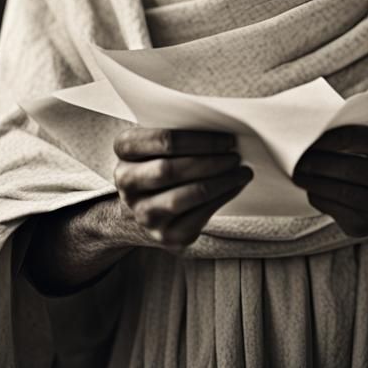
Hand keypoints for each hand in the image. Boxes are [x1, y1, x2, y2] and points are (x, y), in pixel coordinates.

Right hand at [112, 127, 252, 249]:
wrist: (143, 206)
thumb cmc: (161, 160)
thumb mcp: (159, 141)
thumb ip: (181, 131)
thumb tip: (225, 130)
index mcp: (124, 150)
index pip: (162, 140)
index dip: (200, 140)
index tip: (227, 139)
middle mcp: (127, 183)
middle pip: (171, 170)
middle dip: (210, 161)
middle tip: (236, 155)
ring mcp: (144, 213)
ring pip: (187, 196)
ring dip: (221, 182)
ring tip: (242, 171)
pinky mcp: (165, 236)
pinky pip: (199, 217)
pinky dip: (222, 198)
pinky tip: (234, 186)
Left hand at [292, 125, 367, 238]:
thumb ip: (353, 139)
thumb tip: (310, 140)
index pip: (355, 138)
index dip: (327, 138)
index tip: (307, 138)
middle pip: (347, 169)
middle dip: (316, 163)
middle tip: (296, 160)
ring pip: (339, 193)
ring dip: (312, 183)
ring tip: (297, 175)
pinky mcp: (366, 227)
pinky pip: (333, 210)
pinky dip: (318, 198)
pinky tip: (312, 190)